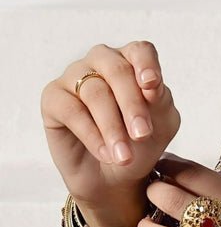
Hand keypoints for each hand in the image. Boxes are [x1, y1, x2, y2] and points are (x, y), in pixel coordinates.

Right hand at [41, 40, 180, 214]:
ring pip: (94, 92)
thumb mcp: (162, 124)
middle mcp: (102, 61)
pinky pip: (71, 110)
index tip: (152, 87)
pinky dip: (91, 135)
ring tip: (124, 156)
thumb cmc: (140, 144)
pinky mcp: (53, 97)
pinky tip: (105, 153)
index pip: (140, 51)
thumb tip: (151, 86)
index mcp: (132, 61)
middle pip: (118, 71)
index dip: (147, 65)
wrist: (114, 176)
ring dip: (112, 127)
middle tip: (142, 136)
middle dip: (133, 106)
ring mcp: (74, 76)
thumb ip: (160, 101)